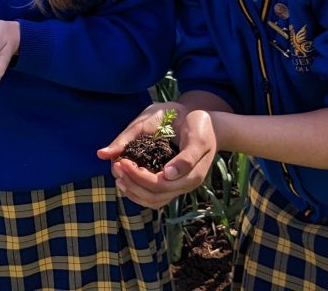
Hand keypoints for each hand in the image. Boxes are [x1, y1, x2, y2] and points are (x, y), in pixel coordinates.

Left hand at [97, 102, 217, 208]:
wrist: (211, 126)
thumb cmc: (199, 125)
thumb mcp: (193, 134)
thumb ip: (184, 156)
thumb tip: (161, 172)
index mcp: (191, 173)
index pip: (159, 185)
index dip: (137, 176)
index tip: (121, 161)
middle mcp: (186, 184)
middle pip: (154, 196)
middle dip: (131, 182)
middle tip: (116, 165)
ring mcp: (180, 186)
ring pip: (153, 201)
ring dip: (133, 191)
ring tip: (118, 175)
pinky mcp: (174, 183)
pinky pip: (155, 198)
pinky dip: (138, 193)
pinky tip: (126, 180)